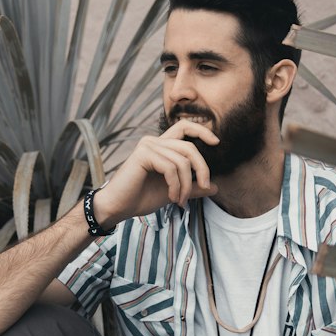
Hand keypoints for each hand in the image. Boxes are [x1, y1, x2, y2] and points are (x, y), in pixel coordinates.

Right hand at [94, 120, 218, 226]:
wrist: (118, 208)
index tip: (216, 142)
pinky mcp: (143, 155)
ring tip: (180, 201)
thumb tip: (216, 188)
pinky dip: (176, 186)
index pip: (184, 127)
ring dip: (186, 185)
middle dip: (202, 168)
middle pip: (189, 148)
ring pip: (182, 162)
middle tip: (205, 187)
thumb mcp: (174, 192)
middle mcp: (154, 141)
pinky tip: (172, 197)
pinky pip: (171, 168)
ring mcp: (147, 146)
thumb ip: (192, 188)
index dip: (201, 130)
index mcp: (160, 146)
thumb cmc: (141, 198)